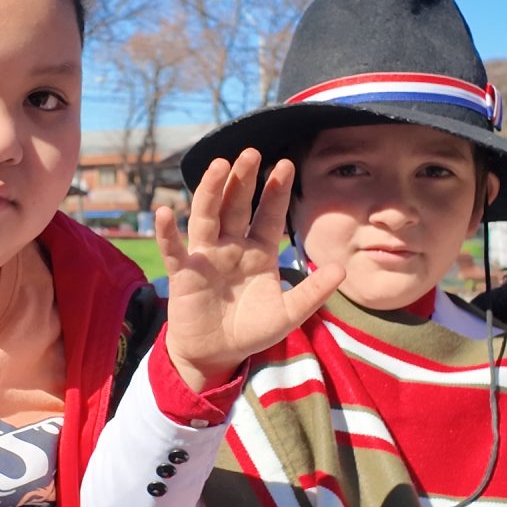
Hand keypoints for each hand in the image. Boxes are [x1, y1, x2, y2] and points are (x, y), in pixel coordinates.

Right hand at [155, 149, 342, 391]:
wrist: (217, 355)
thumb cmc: (252, 330)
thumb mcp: (288, 314)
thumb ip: (313, 292)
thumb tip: (342, 268)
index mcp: (259, 251)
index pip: (269, 214)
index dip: (277, 191)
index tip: (287, 164)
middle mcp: (232, 246)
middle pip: (237, 205)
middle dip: (244, 179)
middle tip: (253, 152)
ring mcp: (206, 256)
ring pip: (207, 216)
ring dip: (210, 190)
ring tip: (218, 165)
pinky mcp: (183, 273)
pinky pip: (174, 249)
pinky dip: (168, 233)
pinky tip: (164, 212)